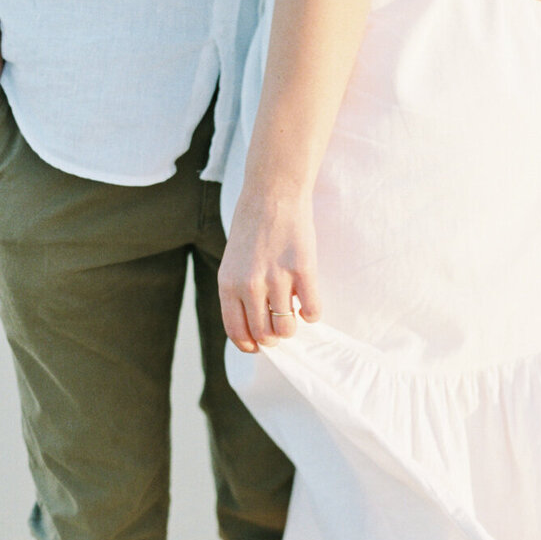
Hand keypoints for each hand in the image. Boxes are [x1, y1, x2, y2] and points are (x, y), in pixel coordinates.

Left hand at [218, 182, 320, 352]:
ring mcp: (277, 278)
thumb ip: (239, 291)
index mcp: (228, 284)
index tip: (258, 345)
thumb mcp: (233, 261)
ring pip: (286, 327)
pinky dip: (312, 313)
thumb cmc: (252, 226)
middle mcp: (249, 285)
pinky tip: (309, 303)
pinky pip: (312, 310)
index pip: (236, 331)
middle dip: (273, 338)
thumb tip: (256, 324)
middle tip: (280, 326)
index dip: (249, 345)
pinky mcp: (303, 270)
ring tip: (294, 312)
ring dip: (292, 326)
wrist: (273, 193)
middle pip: (264, 335)